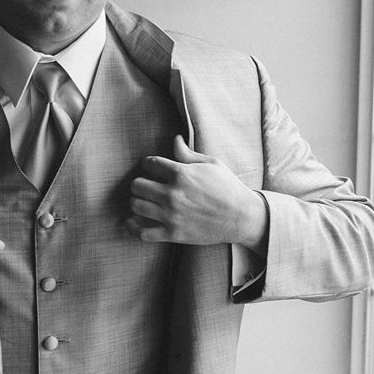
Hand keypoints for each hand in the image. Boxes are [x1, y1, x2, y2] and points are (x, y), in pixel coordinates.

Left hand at [126, 136, 266, 250]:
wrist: (243, 217)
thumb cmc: (229, 188)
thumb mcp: (212, 164)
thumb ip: (188, 154)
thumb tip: (174, 139)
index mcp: (181, 173)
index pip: (149, 163)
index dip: (148, 164)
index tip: (152, 168)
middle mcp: (173, 194)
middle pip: (137, 185)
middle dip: (139, 183)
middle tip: (145, 186)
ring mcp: (172, 215)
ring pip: (136, 206)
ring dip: (136, 202)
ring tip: (142, 202)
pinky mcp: (173, 234)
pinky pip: (142, 233)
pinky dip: (132, 228)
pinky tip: (131, 222)